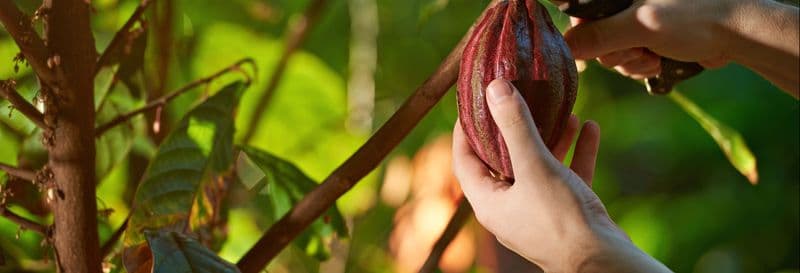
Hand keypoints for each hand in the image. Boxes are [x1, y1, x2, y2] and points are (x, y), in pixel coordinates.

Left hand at [453, 79, 671, 271]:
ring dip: (550, 138)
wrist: (604, 263)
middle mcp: (509, 208)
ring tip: (563, 110)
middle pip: (504, 159)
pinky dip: (576, 153)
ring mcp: (538, 212)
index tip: (473, 101)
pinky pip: (566, 176)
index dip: (465, 129)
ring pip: (539, 166)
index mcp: (489, 202)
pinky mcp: (566, 213)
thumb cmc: (561, 220)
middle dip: (515, 127)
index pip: (464, 159)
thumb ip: (515, 126)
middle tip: (518, 98)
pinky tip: (589, 127)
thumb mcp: (535, 166)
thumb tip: (494, 88)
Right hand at [563, 0, 798, 96]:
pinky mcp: (645, 37)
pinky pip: (625, 58)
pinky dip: (639, 65)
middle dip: (613, 51)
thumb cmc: (695, 17)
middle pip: (590, 35)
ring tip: (653, 55)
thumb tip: (565, 47)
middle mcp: (621, 2)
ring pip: (608, 51)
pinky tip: (658, 60)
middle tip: (638, 48)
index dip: (577, 28)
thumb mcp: (642, 25)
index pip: (577, 7)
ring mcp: (633, 20)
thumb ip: (599, 36)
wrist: (738, 33)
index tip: (585, 45)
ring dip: (629, 61)